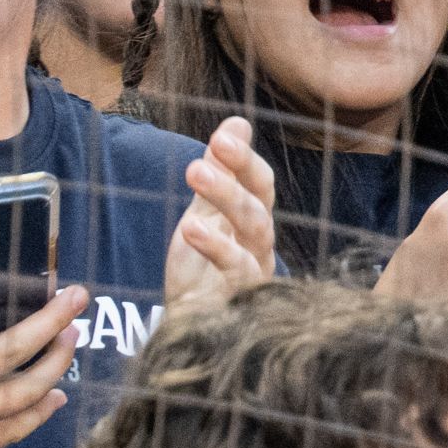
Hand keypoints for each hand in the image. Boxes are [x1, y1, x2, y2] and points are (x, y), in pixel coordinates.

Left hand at [163, 114, 278, 310]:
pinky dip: (217, 247)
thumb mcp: (204, 213)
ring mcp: (255, 272)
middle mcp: (260, 245)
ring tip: (196, 171)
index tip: (224, 134)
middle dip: (237, 172)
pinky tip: (191, 228)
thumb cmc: (200, 270)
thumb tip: (237, 122)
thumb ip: (219, 173)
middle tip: (214, 145)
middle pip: (260, 204)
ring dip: (228, 197)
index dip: (245, 159)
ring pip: (256, 229)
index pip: (260, 185)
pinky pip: (238, 270)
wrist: (186, 325)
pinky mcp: (240, 299)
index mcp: (253, 222)